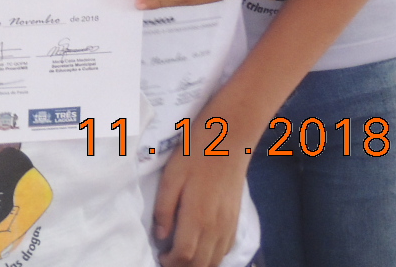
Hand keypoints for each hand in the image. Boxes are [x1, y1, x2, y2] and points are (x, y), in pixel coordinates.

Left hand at [153, 144, 247, 266]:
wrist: (228, 142)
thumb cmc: (195, 155)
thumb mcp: (171, 176)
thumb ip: (164, 208)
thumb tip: (160, 236)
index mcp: (197, 217)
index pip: (185, 255)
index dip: (171, 261)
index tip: (160, 256)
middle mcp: (216, 227)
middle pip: (201, 263)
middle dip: (183, 266)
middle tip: (168, 259)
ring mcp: (229, 225)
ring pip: (216, 260)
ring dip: (199, 264)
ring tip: (182, 257)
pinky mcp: (236, 221)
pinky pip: (226, 249)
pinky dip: (213, 257)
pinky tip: (202, 249)